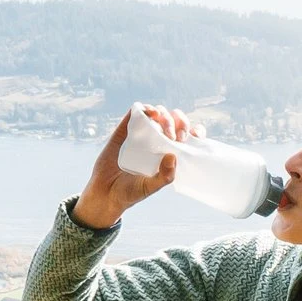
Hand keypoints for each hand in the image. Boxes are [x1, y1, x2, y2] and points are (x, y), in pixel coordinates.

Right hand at [73, 106, 186, 230]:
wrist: (105, 192)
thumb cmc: (131, 192)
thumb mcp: (150, 187)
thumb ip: (164, 177)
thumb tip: (173, 156)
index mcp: (169, 153)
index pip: (188, 137)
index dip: (195, 131)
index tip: (196, 133)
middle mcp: (158, 141)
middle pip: (175, 122)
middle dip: (180, 123)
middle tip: (177, 137)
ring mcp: (142, 134)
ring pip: (159, 114)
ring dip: (166, 116)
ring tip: (164, 129)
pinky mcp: (126, 129)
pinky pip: (137, 112)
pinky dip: (146, 108)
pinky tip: (152, 113)